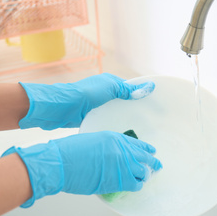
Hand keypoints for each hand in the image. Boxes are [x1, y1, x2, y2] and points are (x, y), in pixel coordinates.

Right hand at [2, 131, 161, 207]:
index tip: (152, 151)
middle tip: (158, 165)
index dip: (146, 149)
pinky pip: (136, 184)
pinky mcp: (119, 180)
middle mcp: (122, 150)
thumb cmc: (70, 151)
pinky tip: (137, 186)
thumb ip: (107, 147)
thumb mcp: (93, 141)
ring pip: (143, 171)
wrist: (61, 162)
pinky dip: (137, 185)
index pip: (137, 144)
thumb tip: (113, 157)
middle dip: (153, 162)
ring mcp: (123, 164)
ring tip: (145, 178)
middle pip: (144, 157)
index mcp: (115, 138)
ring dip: (145, 175)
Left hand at [19, 73, 154, 129]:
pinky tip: (124, 132)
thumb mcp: (110, 89)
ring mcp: (99, 106)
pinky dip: (116, 124)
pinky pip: (109, 120)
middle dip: (136, 108)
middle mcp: (106, 93)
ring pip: (117, 112)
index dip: (142, 95)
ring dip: (125, 118)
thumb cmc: (85, 94)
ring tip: (140, 128)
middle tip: (150, 120)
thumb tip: (149, 87)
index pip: (131, 88)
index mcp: (111, 83)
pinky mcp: (93, 117)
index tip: (155, 104)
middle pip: (125, 101)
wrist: (61, 108)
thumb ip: (128, 90)